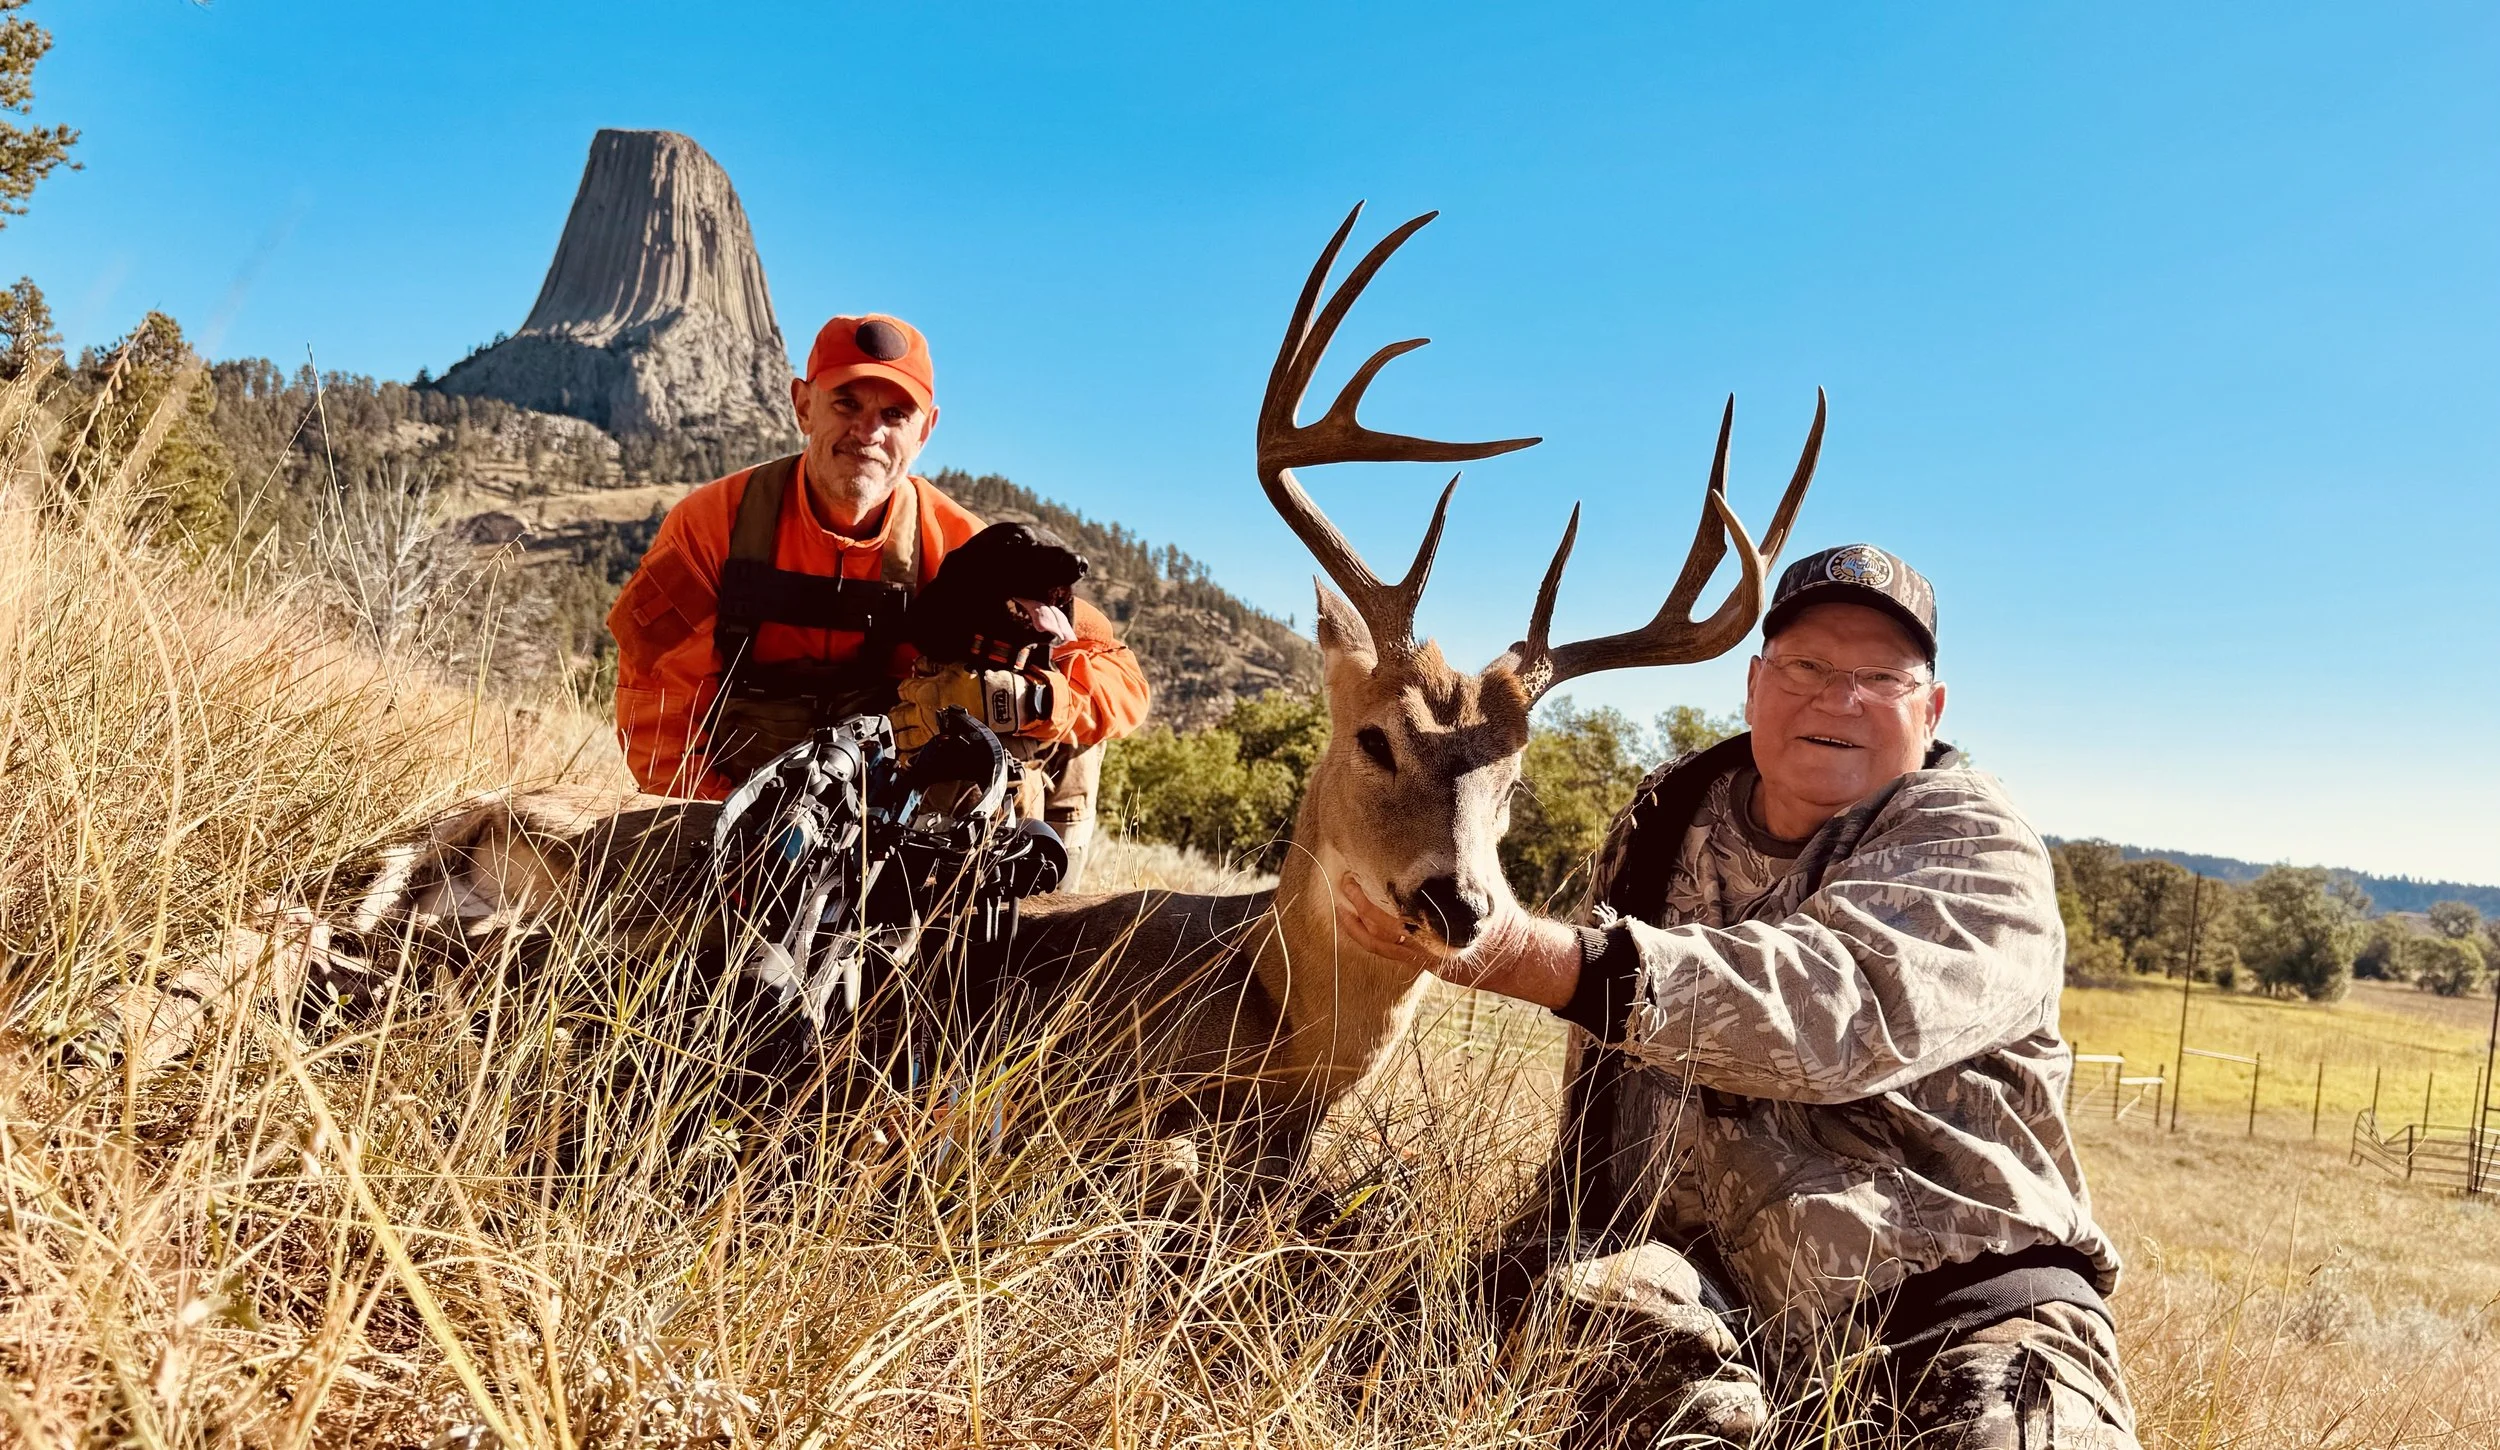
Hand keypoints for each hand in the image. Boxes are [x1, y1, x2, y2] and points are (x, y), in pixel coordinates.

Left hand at [892, 664, 1060, 750]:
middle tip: (899, 714)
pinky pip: (920, 755)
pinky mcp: (944, 744)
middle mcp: (924, 713)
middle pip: (896, 716)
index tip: (908, 690)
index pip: (902, 690)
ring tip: (901, 736)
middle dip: (895, 715)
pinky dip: (912, 756)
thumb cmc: (984, 683)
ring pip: (903, 739)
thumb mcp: (955, 666)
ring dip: (899, 737)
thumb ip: (933, 666)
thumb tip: (920, 665)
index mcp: (925, 691)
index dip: (903, 689)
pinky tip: (910, 756)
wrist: (1003, 703)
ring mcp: (933, 730)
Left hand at [1331, 872, 1584, 1008]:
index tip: (1363, 858)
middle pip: (1386, 918)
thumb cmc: (1496, 907)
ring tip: (1342, 894)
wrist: (1511, 953)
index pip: (1407, 893)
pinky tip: (1345, 920)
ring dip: (1355, 915)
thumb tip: (1454, 806)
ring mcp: (1424, 951)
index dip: (1381, 877)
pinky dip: (1360, 935)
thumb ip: (1466, 848)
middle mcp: (1434, 934)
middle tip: (1345, 875)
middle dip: (1361, 897)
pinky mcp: (1418, 962)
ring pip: (1380, 936)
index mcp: (1449, 910)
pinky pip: (1381, 951)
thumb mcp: (1485, 874)